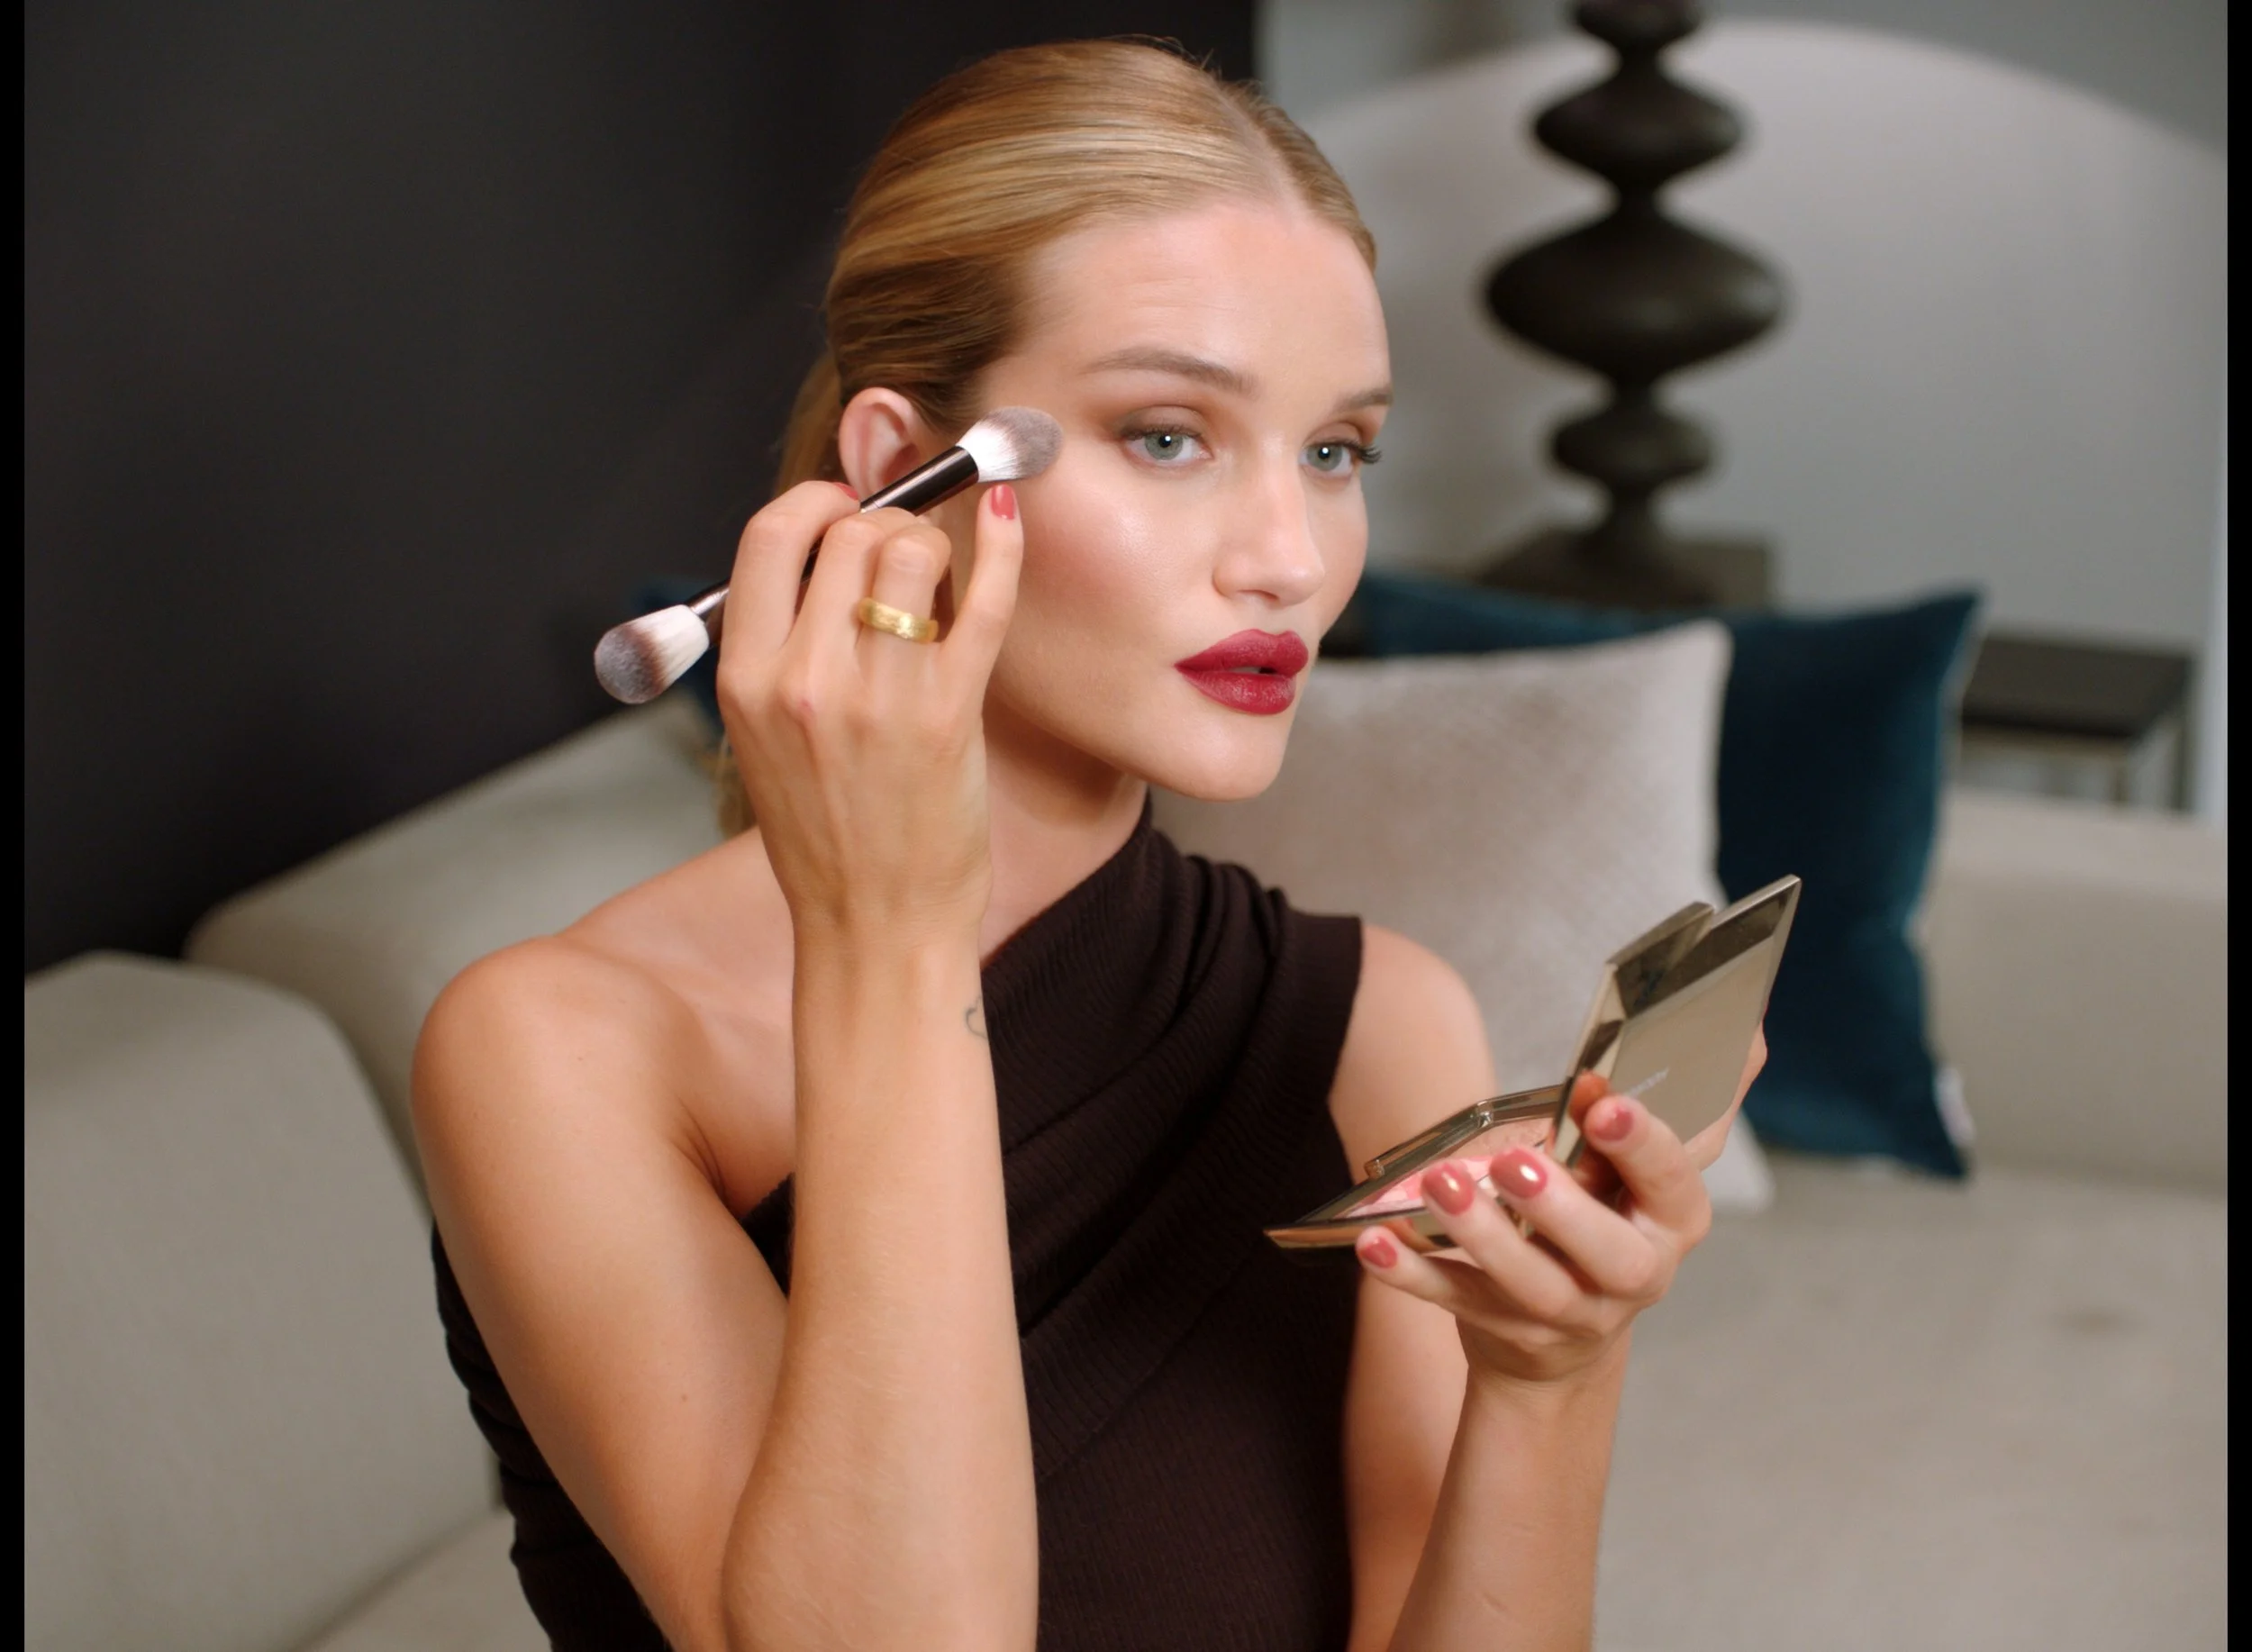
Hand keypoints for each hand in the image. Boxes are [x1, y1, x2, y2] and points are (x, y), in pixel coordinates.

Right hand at [713, 480, 1023, 941]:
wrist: (873, 924)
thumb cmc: (827, 834)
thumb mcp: (764, 737)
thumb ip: (784, 647)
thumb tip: (831, 552)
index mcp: (747, 679)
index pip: (769, 538)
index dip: (814, 503)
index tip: (841, 506)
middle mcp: (804, 680)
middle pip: (848, 535)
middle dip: (883, 524)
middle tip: (902, 554)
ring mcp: (880, 696)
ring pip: (910, 552)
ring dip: (931, 544)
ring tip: (938, 578)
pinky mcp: (950, 714)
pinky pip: (984, 600)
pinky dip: (1002, 545)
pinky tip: (1004, 514)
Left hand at [1353, 1077, 1717, 1391]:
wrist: (1564, 1335)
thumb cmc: (1608, 1217)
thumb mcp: (1651, 1168)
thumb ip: (1696, 1101)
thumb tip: (1748, 1024)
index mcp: (1674, 1219)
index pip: (1671, 1181)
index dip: (1641, 1145)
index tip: (1603, 1102)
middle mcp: (1631, 1275)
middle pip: (1605, 1252)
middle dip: (1560, 1207)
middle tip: (1512, 1162)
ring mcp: (1567, 1312)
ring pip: (1527, 1282)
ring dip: (1479, 1233)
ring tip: (1436, 1183)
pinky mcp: (1502, 1329)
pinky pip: (1453, 1301)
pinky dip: (1412, 1274)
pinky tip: (1374, 1242)